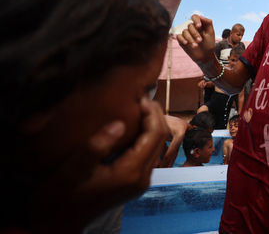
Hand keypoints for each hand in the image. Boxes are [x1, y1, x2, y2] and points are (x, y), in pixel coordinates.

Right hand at [29, 99, 167, 233]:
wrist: (58, 223)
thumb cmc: (60, 196)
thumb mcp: (72, 169)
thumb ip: (96, 146)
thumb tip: (119, 124)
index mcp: (130, 173)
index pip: (155, 135)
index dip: (152, 113)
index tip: (139, 97)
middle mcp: (142, 178)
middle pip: (160, 139)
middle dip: (155, 115)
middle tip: (141, 97)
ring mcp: (140, 181)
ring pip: (157, 145)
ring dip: (152, 124)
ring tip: (138, 107)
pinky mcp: (135, 181)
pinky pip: (149, 152)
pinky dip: (146, 135)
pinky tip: (133, 125)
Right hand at [177, 14, 215, 62]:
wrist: (205, 56)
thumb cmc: (209, 44)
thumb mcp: (211, 33)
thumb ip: (208, 23)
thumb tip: (201, 16)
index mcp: (199, 25)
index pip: (195, 17)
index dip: (196, 20)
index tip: (199, 26)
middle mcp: (192, 28)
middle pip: (190, 25)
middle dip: (195, 33)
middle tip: (200, 41)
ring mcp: (187, 34)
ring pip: (185, 32)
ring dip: (190, 39)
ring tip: (195, 46)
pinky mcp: (182, 40)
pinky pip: (179, 36)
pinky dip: (182, 39)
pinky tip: (187, 44)